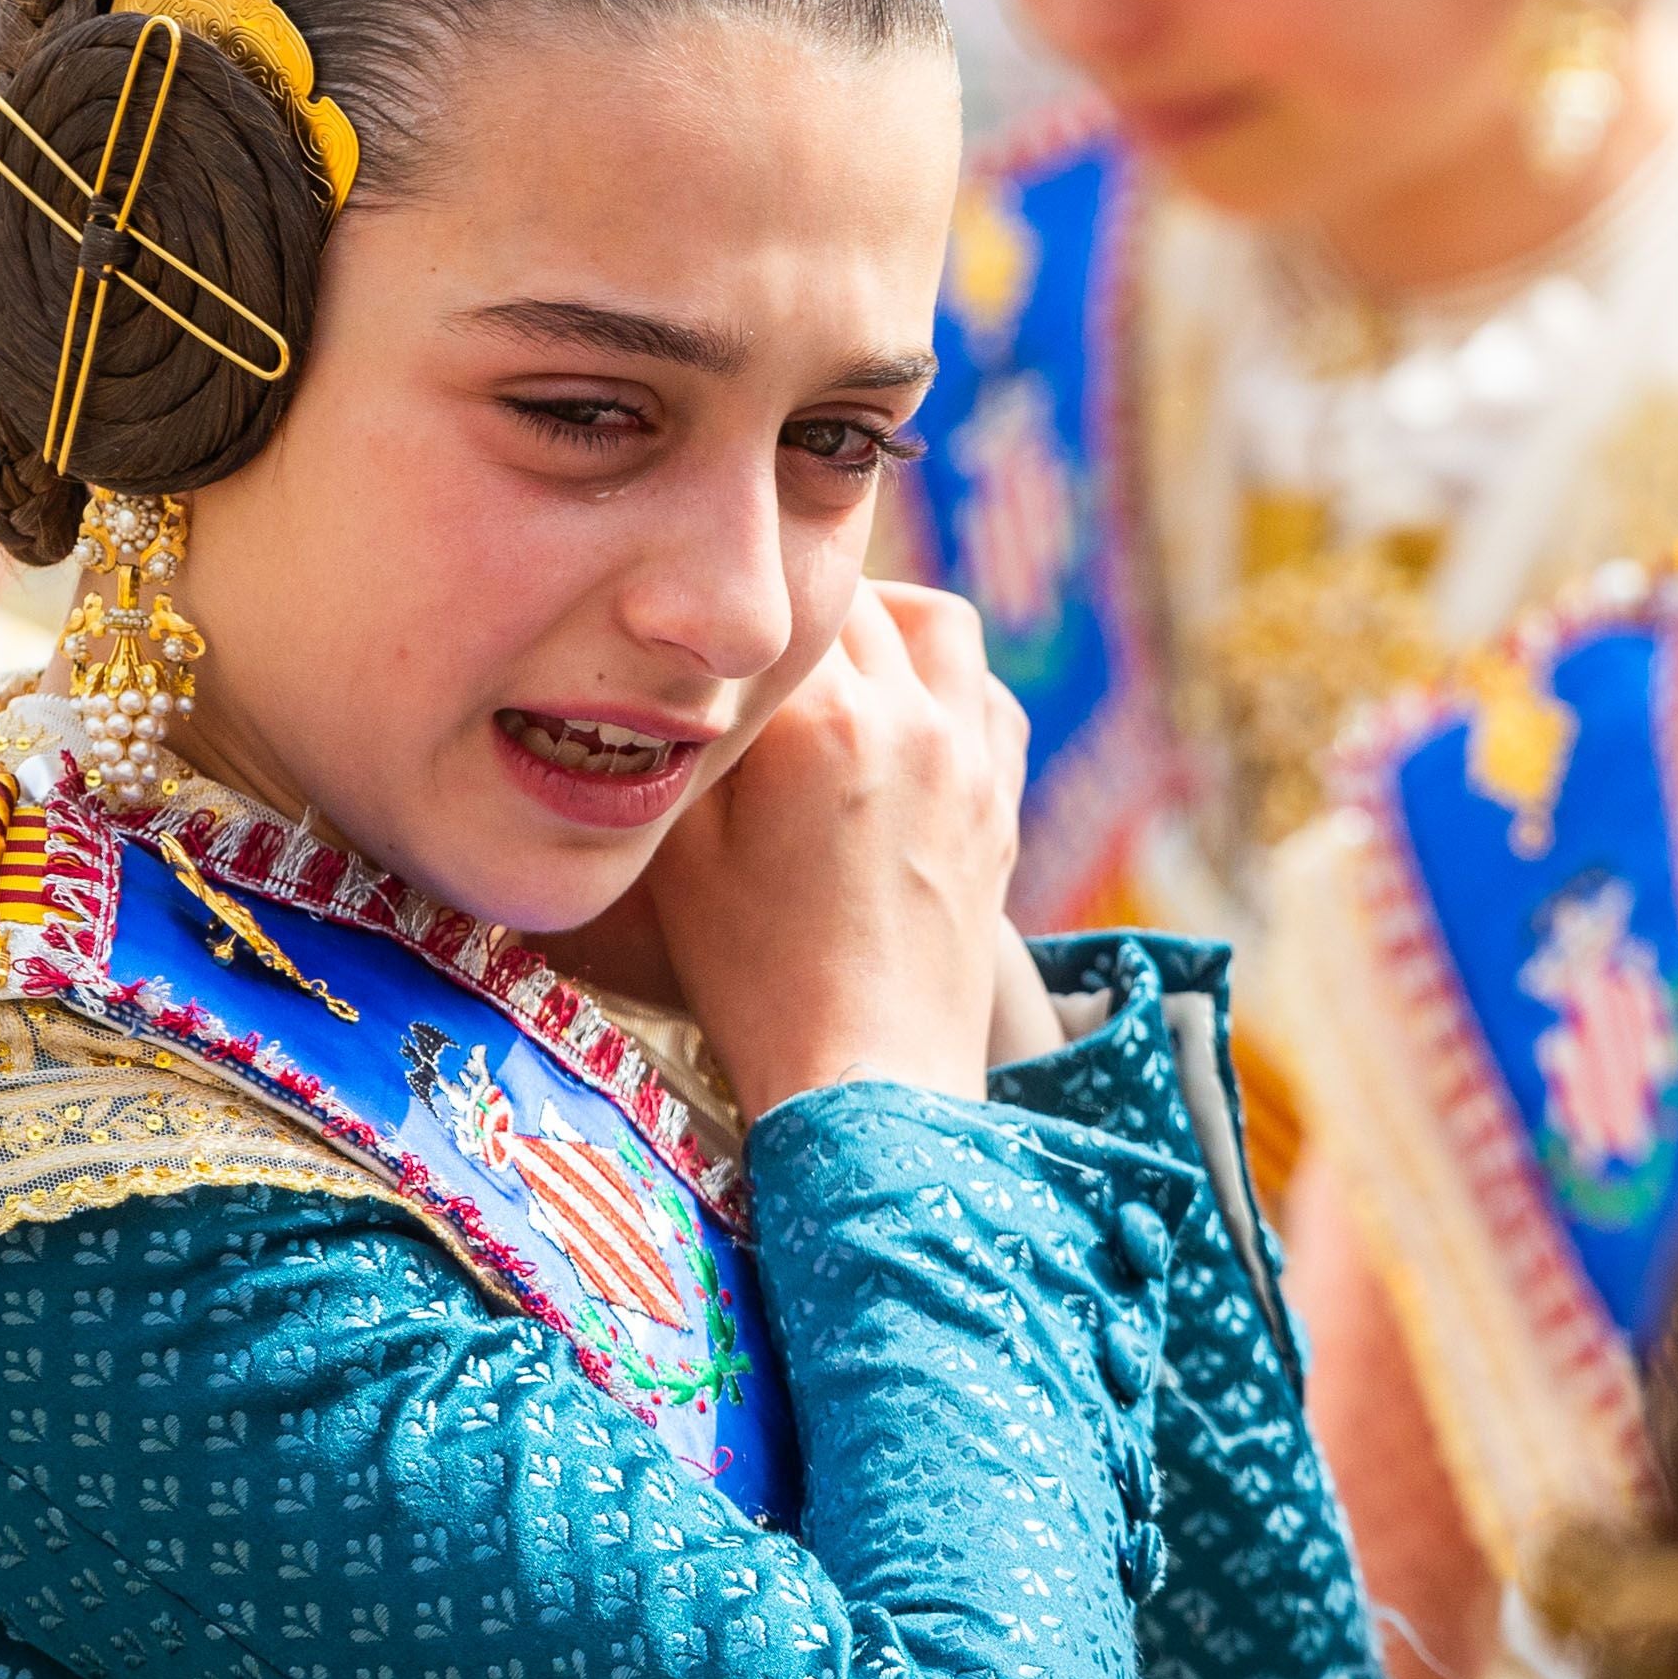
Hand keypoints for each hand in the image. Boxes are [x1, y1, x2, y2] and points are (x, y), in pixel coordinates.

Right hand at [646, 582, 1027, 1112]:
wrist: (871, 1077)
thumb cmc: (757, 978)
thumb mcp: (682, 857)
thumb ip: (683, 752)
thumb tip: (676, 682)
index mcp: (821, 722)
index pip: (778, 606)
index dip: (733, 609)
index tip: (704, 630)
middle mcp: (908, 718)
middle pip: (858, 601)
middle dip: (804, 609)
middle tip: (758, 645)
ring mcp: (968, 758)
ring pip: (941, 626)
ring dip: (888, 623)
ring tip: (839, 660)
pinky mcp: (1001, 803)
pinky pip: (989, 698)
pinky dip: (950, 686)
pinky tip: (908, 719)